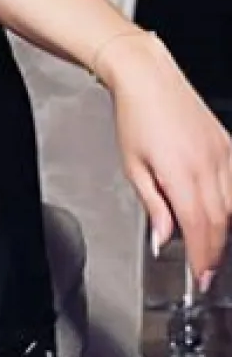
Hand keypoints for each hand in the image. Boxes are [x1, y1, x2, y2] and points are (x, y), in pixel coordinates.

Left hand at [101, 31, 231, 287]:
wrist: (149, 78)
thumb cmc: (135, 117)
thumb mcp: (134, 166)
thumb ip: (153, 205)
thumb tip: (163, 238)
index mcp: (181, 173)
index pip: (199, 229)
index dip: (202, 258)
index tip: (201, 278)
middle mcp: (209, 165)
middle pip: (220, 222)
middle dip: (214, 252)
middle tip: (207, 273)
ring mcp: (223, 154)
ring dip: (224, 231)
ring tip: (211, 249)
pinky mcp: (228, 145)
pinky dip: (231, 204)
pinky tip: (221, 215)